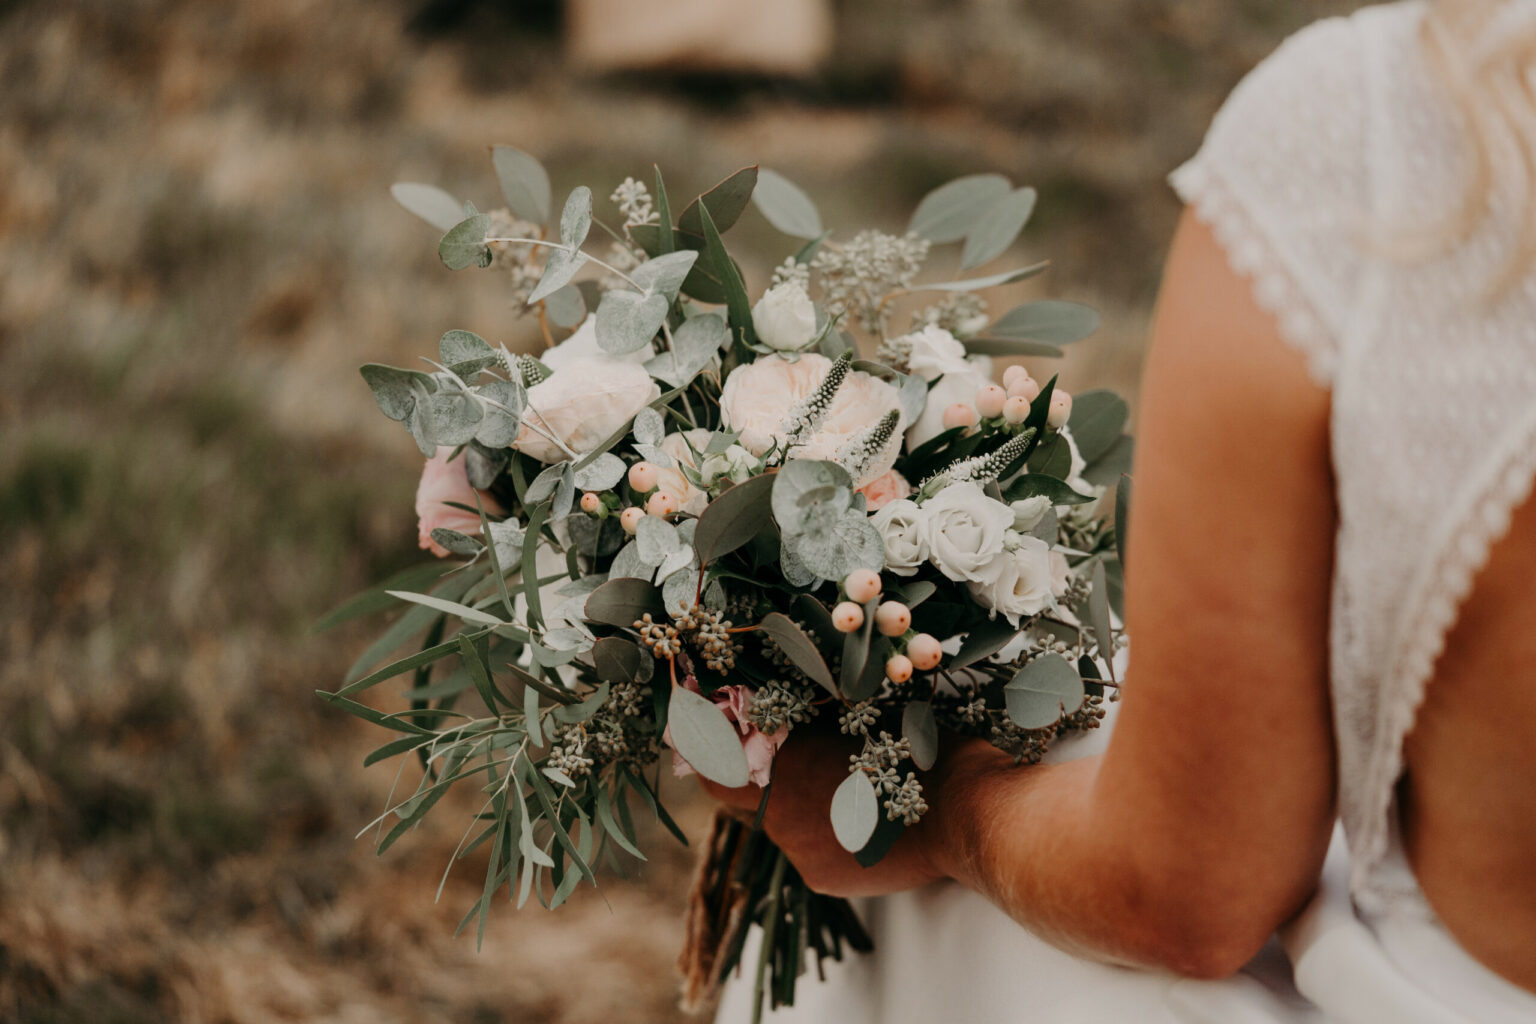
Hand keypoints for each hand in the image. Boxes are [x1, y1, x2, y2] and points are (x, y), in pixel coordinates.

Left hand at [698, 721, 948, 897]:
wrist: (963, 812)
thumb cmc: (916, 749)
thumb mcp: (858, 717)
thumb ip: (811, 726)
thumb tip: (780, 717)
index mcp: (780, 763)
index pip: (712, 767)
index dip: (709, 753)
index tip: (714, 737)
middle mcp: (778, 812)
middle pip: (747, 796)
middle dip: (767, 778)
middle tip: (801, 760)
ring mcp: (799, 851)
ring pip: (788, 825)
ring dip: (810, 809)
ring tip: (860, 794)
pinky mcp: (824, 879)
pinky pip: (814, 852)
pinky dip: (833, 839)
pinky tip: (872, 825)